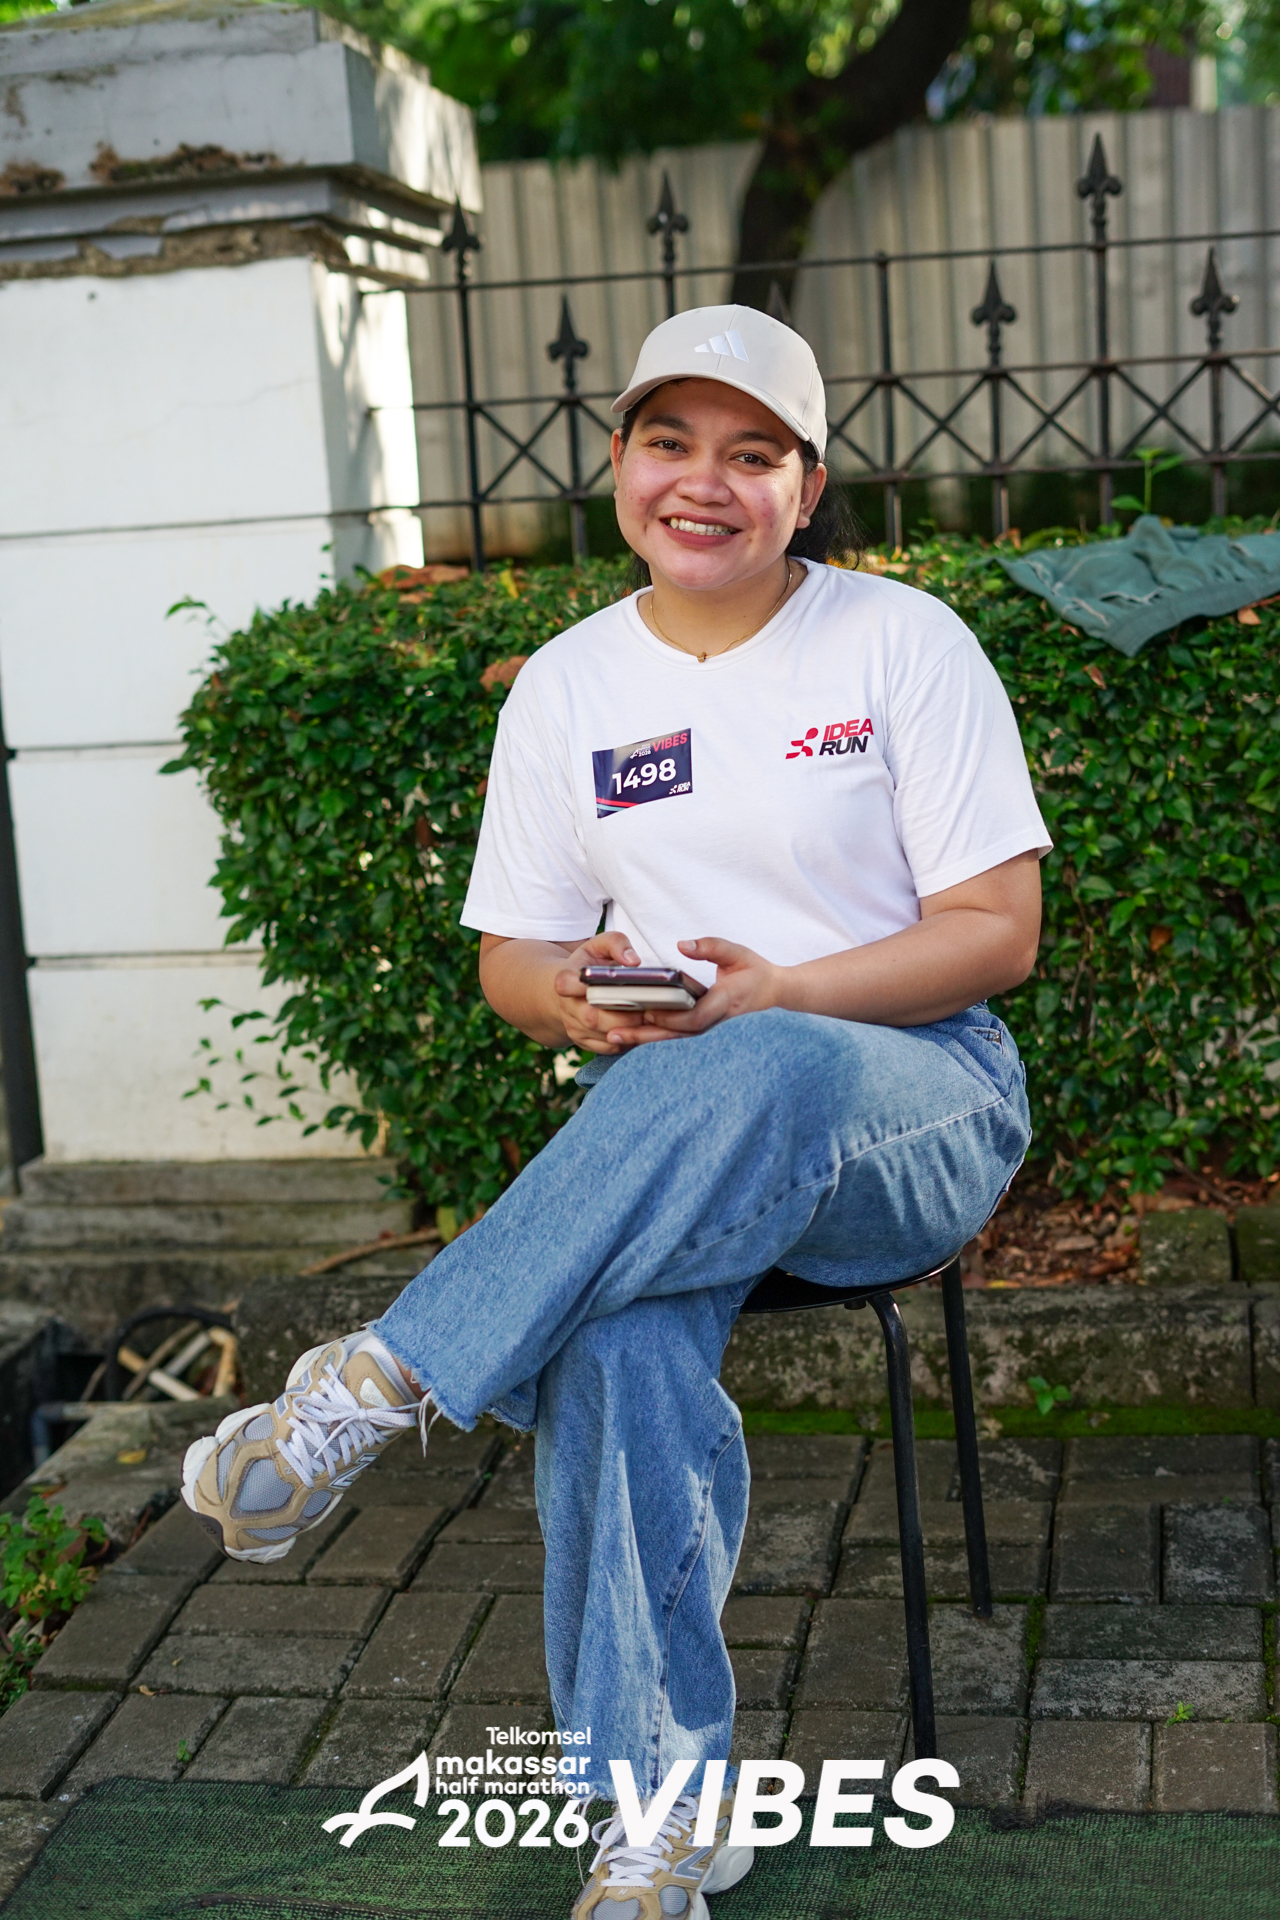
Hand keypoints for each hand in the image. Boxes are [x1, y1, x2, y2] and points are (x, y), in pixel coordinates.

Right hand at [550, 931, 680, 1053]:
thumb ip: (616, 944)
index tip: (616, 985)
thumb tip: (633, 961)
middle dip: (627, 1016)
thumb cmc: (590, 965)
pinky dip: (632, 1042)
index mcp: (567, 979)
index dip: (587, 988)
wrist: (571, 992)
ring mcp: (575, 1029)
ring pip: (606, 1037)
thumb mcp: (599, 946)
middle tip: (654, 1008)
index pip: (567, 984)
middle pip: (594, 1017)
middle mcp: (568, 1008)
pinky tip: (648, 1031)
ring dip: (633, 1031)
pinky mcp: (586, 1044)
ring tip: (656, 1020)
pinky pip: (611, 1049)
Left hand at [619, 937, 784, 1044]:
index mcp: (723, 1004)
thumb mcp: (737, 953)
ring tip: (612, 1038)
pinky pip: (674, 1039)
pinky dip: (652, 1038)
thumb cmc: (756, 972)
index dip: (670, 1017)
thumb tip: (683, 944)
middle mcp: (714, 1023)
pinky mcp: (702, 1030)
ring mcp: (708, 1030)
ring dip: (643, 1040)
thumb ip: (711, 947)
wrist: (774, 993)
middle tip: (614, 1033)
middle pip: (675, 1036)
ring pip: (672, 1041)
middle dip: (645, 1035)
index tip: (647, 1010)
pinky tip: (629, 1038)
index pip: (694, 1017)